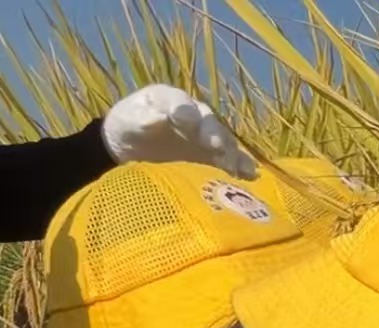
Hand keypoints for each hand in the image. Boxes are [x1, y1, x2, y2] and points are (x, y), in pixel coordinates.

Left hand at [102, 85, 256, 178]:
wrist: (129, 146)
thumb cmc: (128, 126)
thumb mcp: (130, 119)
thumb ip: (144, 117)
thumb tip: (160, 116)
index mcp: (170, 99)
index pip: (181, 103)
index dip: (186, 112)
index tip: (186, 122)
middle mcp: (194, 114)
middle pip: (208, 122)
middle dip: (214, 135)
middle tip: (217, 148)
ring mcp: (204, 135)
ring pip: (223, 141)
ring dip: (231, 154)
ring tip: (237, 168)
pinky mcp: (210, 155)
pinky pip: (228, 158)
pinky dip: (240, 166)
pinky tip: (251, 176)